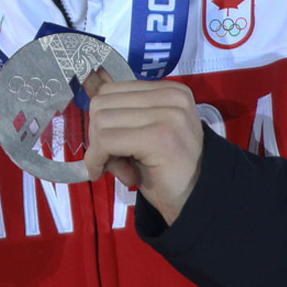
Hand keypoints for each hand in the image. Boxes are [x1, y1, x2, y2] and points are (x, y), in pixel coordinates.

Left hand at [82, 70, 203, 224]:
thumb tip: (90, 83)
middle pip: (102, 103)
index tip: (108, 145)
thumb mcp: (141, 132)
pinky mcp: (160, 137)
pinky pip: (107, 140)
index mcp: (169, 90)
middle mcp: (172, 96)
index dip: (101, 120)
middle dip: (97, 135)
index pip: (111, 89)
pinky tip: (102, 172)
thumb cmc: (165, 171)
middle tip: (111, 159)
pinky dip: (96, 159)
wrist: (196, 203)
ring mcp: (168, 115)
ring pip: (101, 121)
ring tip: (118, 168)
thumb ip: (120, 111)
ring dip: (99, 150)